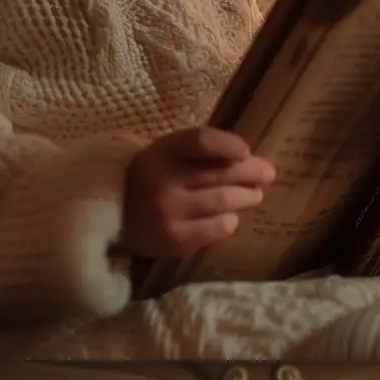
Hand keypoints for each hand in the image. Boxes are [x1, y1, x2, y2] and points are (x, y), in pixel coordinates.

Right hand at [121, 126, 275, 258]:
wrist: (114, 215)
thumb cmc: (151, 178)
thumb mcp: (167, 154)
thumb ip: (201, 151)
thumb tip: (250, 159)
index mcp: (160, 152)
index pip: (201, 141)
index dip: (229, 144)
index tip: (246, 152)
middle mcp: (162, 180)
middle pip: (221, 174)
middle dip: (252, 174)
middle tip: (266, 176)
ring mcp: (167, 211)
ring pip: (225, 201)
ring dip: (247, 197)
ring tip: (253, 196)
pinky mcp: (173, 238)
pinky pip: (217, 228)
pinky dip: (230, 221)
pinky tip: (229, 217)